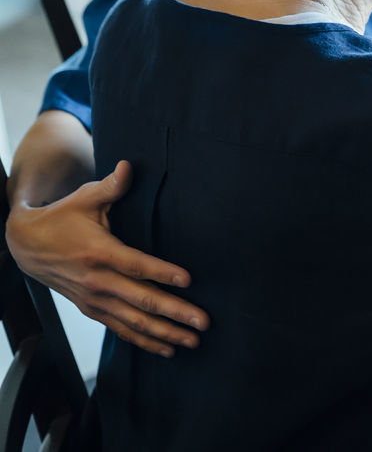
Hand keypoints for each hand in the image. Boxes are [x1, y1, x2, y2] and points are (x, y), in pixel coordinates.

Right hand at [5, 161, 208, 356]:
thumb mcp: (84, 199)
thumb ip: (111, 186)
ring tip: (193, 342)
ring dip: (165, 333)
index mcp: (99, 252)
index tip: (189, 280)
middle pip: (141, 300)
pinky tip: (167, 349)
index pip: (137, 265)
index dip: (163, 273)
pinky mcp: (92, 309)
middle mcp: (98, 281)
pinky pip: (121, 329)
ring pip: (133, 322)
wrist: (25, 246)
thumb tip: (129, 166)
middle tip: (204, 322)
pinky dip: (144, 341)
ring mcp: (94, 299)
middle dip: (175, 313)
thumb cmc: (62, 218)